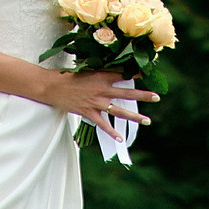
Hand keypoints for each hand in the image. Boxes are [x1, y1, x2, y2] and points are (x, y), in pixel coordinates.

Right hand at [42, 67, 157, 125]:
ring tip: (147, 120)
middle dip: (143, 95)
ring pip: (119, 110)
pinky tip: (121, 138)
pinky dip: (112, 132)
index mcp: (101, 76)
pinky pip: (103, 124)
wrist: (51, 87)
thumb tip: (111, 73)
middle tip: (157, 97)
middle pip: (127, 93)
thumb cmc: (66, 76)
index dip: (135, 73)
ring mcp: (96, 102)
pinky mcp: (88, 112)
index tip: (147, 73)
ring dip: (134, 116)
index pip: (122, 74)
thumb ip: (99, 72)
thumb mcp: (85, 70)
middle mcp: (102, 90)